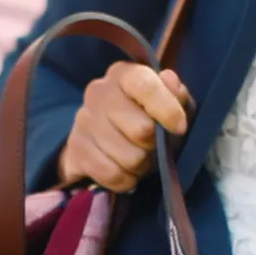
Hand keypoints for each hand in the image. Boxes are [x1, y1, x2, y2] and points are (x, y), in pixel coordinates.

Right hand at [59, 63, 192, 192]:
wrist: (102, 143)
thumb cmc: (144, 119)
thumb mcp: (169, 104)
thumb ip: (175, 94)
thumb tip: (170, 81)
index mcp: (123, 74)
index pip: (145, 86)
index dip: (167, 109)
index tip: (180, 128)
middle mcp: (98, 92)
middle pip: (141, 129)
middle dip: (154, 145)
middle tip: (152, 147)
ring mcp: (83, 121)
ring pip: (129, 157)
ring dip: (141, 165)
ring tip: (138, 160)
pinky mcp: (75, 149)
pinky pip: (111, 174)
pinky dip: (125, 180)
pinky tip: (125, 173)